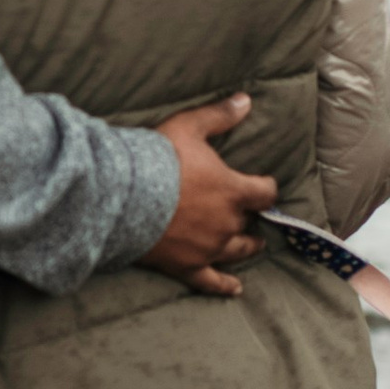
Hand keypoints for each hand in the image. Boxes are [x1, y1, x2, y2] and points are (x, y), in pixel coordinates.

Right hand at [140, 93, 275, 297]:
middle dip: (250, 217)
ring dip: (246, 246)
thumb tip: (246, 100)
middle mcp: (227, 223)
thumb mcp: (190, 127)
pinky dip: (225, 286)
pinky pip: (211, 282)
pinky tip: (236, 288)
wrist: (124, 196)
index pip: (265, 193)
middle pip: (250, 223)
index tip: (263, 186)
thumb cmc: (159, 159)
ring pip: (237, 251)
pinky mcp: (187, 266)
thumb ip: (220, 115)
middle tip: (249, 214)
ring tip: (252, 244)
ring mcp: (208, 248)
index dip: (266, 188)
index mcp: (233, 191)